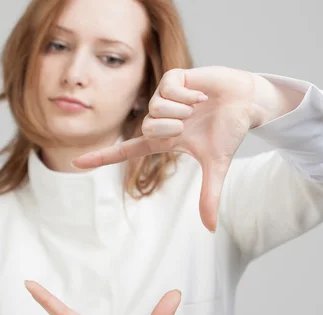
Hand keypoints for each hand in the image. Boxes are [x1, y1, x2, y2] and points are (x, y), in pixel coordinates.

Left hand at [71, 66, 268, 232]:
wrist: (246, 103)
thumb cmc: (229, 131)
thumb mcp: (217, 165)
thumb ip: (209, 195)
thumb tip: (211, 228)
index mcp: (163, 139)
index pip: (126, 150)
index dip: (101, 157)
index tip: (76, 162)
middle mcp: (158, 118)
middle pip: (146, 129)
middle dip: (172, 128)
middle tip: (191, 122)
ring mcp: (164, 98)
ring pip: (155, 109)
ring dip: (182, 111)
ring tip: (198, 106)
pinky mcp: (173, 78)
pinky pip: (168, 89)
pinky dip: (189, 95)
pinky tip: (201, 94)